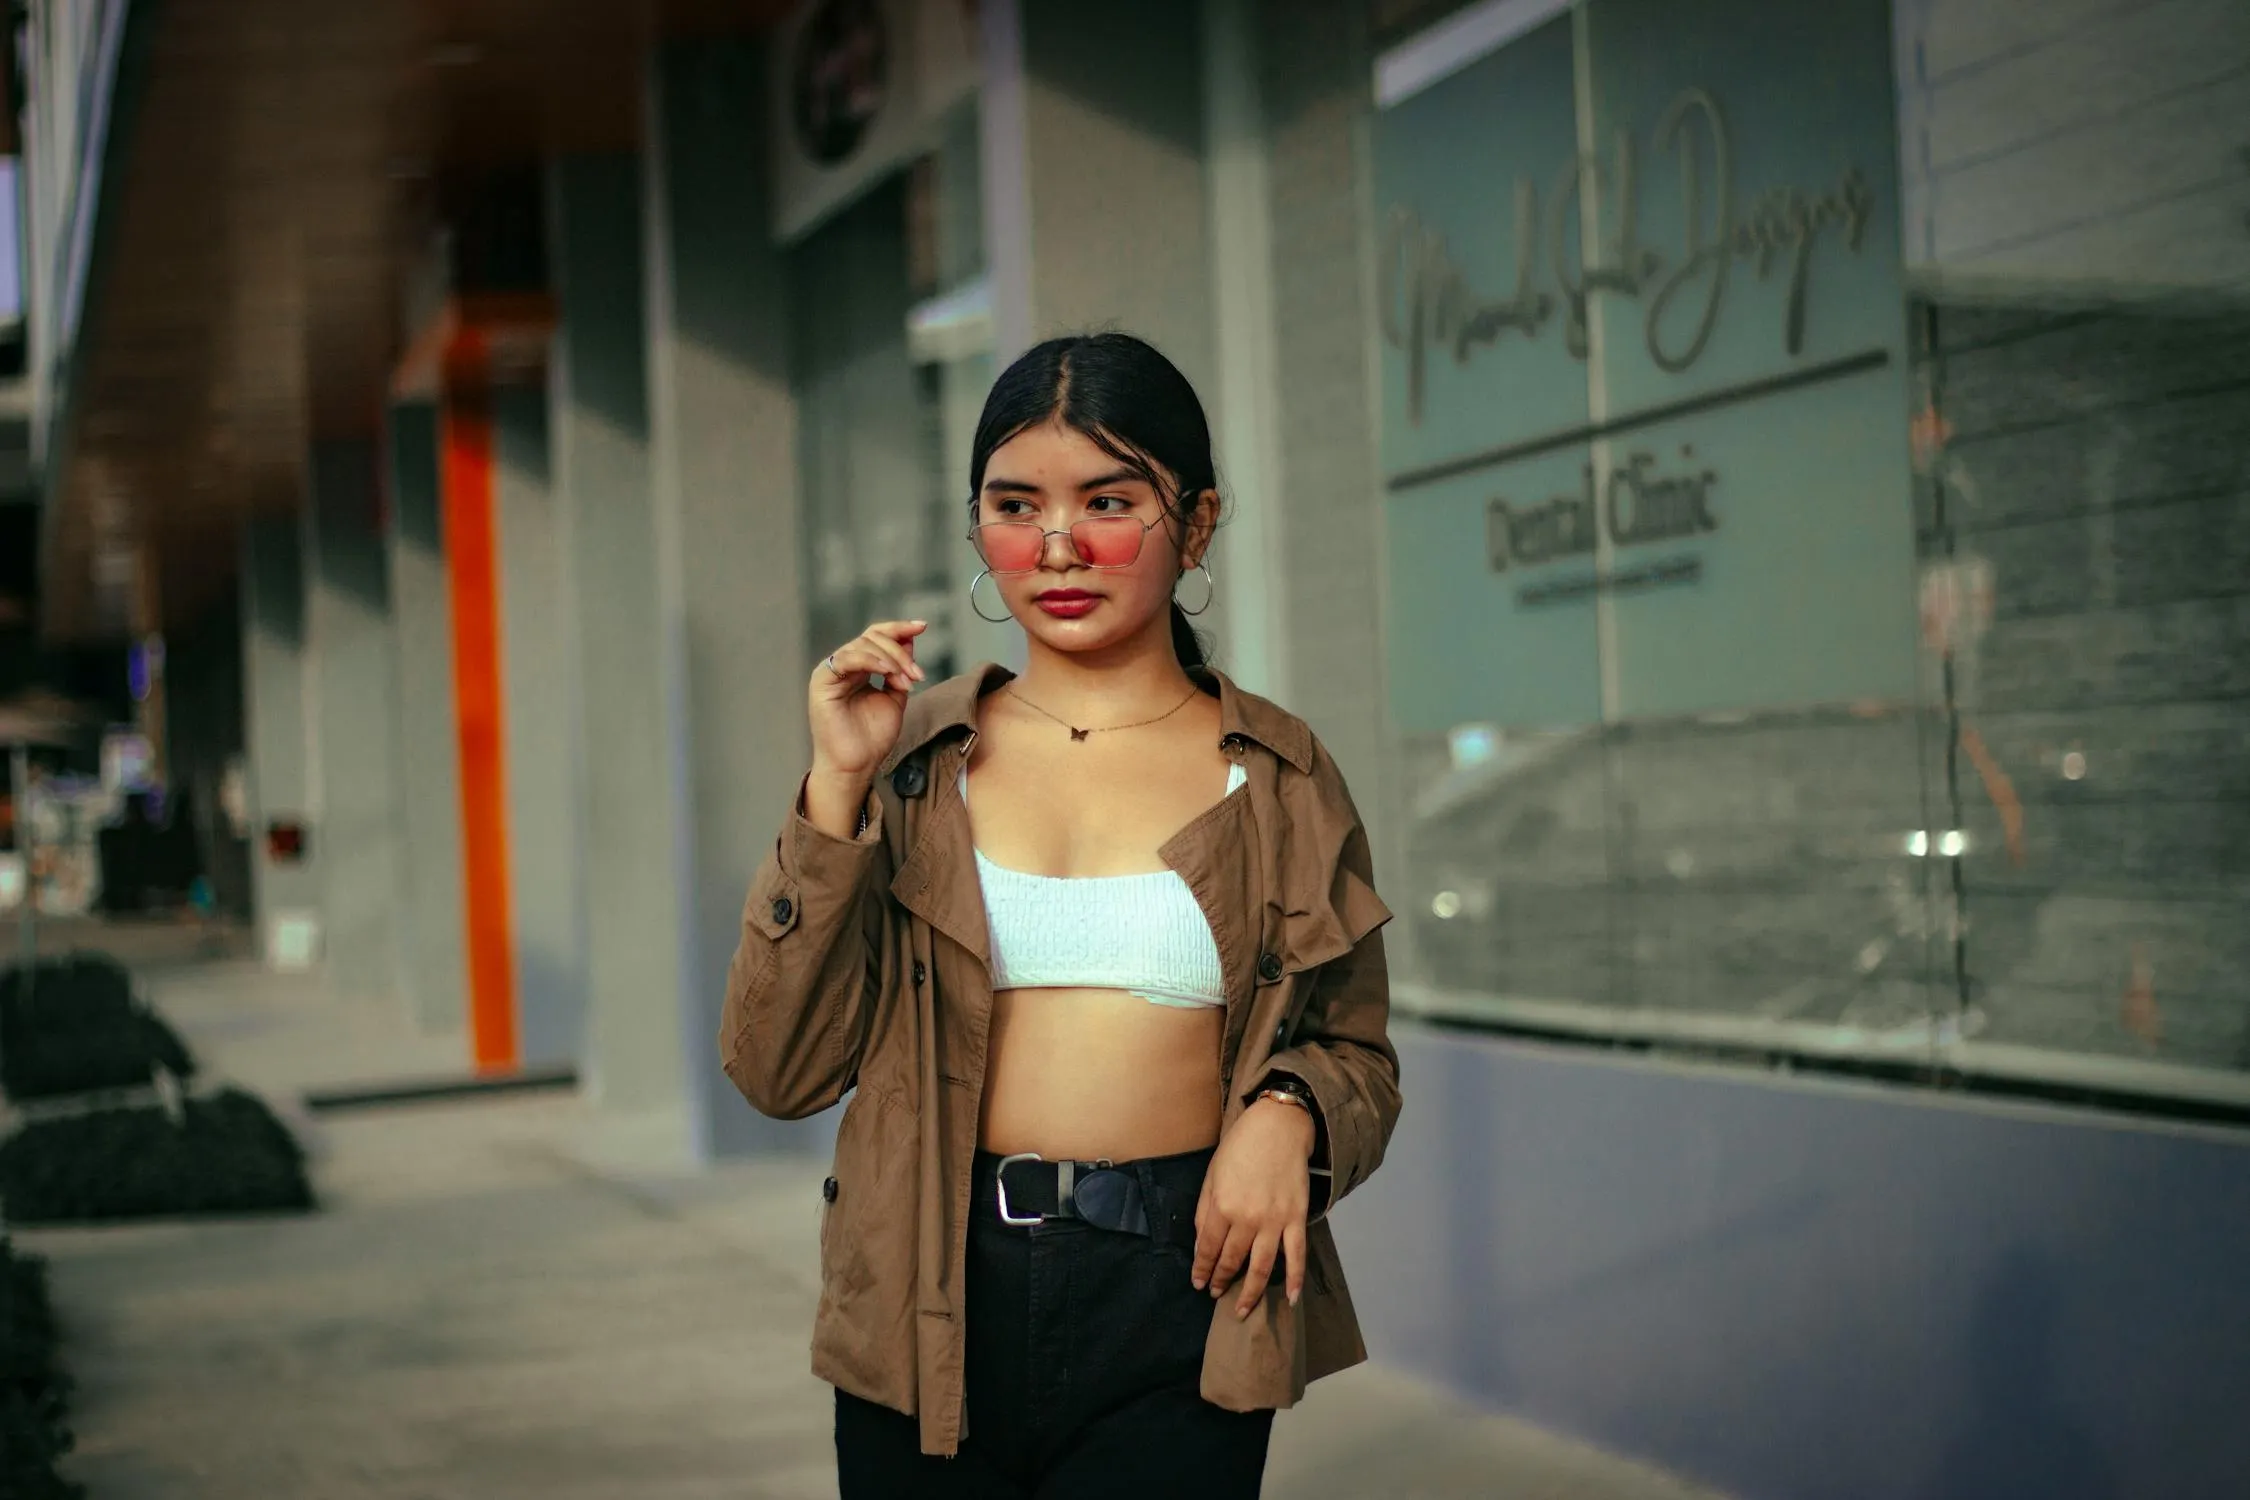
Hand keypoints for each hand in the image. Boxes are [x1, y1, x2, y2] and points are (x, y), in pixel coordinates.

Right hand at [808, 620, 927, 780]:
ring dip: (891, 659)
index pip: (876, 637)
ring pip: (863, 645)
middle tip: (917, 674)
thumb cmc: (873, 739)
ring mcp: (830, 672)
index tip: (922, 626)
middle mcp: (843, 666)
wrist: (857, 766)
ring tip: (907, 681)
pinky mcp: (822, 682)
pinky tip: (888, 672)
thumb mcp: (895, 698)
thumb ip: (900, 670)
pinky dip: (871, 661)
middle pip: (872, 637)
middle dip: (900, 651)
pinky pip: (847, 659)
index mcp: (858, 668)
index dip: (899, 629)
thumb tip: (909, 641)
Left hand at [1191, 1097, 1316, 1316]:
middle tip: (1216, 1294)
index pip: (1207, 1249)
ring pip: (1261, 1266)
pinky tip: (1290, 1299)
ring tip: (1242, 1309)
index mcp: (1222, 1206)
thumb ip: (1204, 1211)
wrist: (1277, 1128)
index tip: (1199, 1283)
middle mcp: (1247, 1218)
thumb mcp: (1212, 1175)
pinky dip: (1294, 1279)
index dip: (1202, 1269)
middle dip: (1221, 1280)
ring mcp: (1274, 1221)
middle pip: (1232, 1260)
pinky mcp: (1296, 1218)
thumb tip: (1200, 1243)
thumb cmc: (1239, 1148)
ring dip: (1250, 1292)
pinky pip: (1296, 1255)